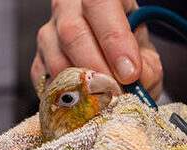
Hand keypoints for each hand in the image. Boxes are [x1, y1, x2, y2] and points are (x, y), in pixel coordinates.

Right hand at [31, 0, 162, 99]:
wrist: (111, 61)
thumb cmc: (129, 53)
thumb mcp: (147, 56)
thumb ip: (147, 69)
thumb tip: (135, 82)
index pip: (100, 4)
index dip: (114, 39)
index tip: (129, 73)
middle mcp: (69, 7)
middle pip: (72, 32)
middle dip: (97, 69)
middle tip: (116, 93)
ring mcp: (49, 33)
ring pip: (56, 59)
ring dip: (83, 87)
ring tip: (104, 102)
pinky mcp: (39, 60)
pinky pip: (47, 80)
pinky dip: (67, 97)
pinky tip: (85, 103)